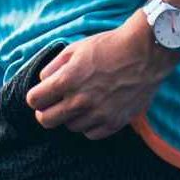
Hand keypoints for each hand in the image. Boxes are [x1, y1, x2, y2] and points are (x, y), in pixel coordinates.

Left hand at [24, 15, 179, 139]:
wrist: (144, 53)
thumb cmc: (109, 46)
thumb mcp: (76, 48)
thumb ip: (55, 66)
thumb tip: (43, 81)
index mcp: (67, 80)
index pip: (34, 100)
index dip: (35, 96)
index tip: (40, 95)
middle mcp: (80, 101)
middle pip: (46, 121)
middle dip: (45, 112)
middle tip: (52, 105)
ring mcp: (98, 114)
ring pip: (70, 127)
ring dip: (70, 117)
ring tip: (80, 102)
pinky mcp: (114, 123)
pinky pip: (91, 134)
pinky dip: (89, 125)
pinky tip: (94, 110)